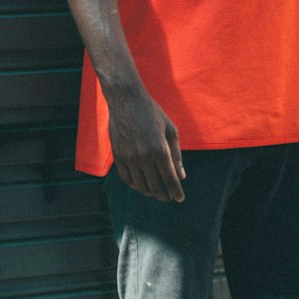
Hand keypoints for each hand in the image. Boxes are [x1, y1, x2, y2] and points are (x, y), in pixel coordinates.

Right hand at [106, 82, 185, 201]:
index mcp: (159, 148)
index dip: (176, 191)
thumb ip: (176, 154)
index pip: (170, 178)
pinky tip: (142, 185)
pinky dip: (135, 186)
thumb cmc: (152, 112)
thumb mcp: (170, 130)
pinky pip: (126, 178)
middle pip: (155, 186)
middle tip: (169, 197)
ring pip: (140, 185)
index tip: (180, 198)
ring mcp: (128, 157)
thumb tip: (181, 175)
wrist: (126, 100)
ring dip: (150, 192)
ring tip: (157, 193)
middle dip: (164, 195)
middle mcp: (143, 156)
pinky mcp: (118, 156)